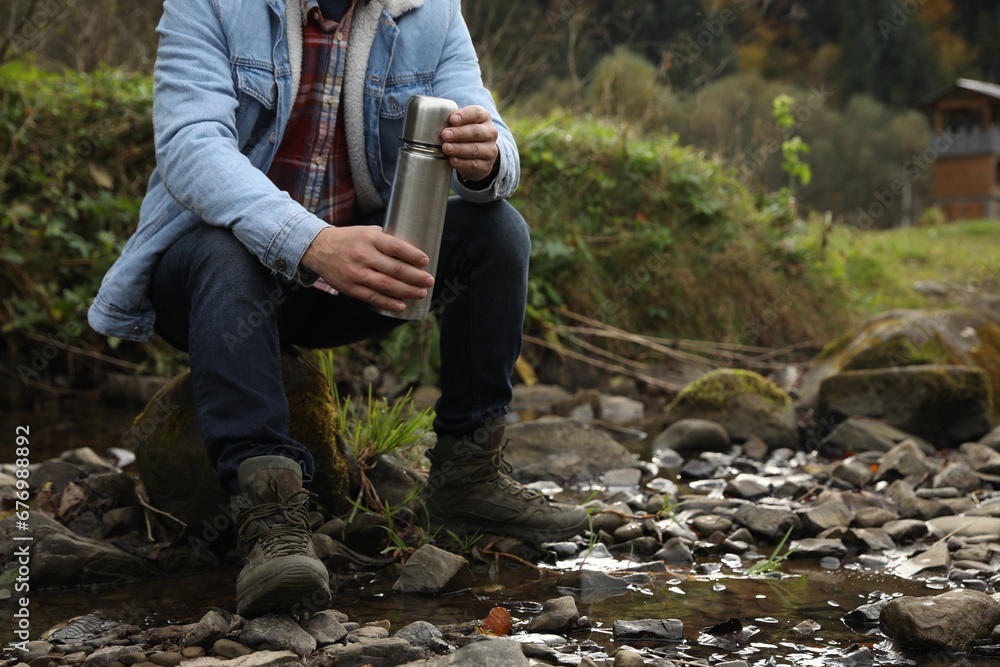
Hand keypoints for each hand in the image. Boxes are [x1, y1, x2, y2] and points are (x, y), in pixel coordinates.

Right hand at [300, 226, 433, 311]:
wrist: (318, 249)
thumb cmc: (348, 239)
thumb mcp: (366, 231)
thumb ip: (386, 239)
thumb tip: (411, 251)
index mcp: (370, 238)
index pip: (397, 247)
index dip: (413, 256)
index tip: (426, 261)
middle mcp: (363, 255)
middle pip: (395, 269)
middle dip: (416, 277)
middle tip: (429, 281)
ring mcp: (356, 273)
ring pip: (387, 285)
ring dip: (407, 291)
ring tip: (421, 293)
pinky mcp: (350, 288)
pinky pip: (373, 298)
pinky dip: (389, 303)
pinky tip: (401, 305)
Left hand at [440, 105, 498, 182]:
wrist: (477, 157)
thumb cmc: (464, 135)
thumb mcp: (461, 124)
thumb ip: (451, 121)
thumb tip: (434, 121)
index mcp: (484, 117)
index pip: (477, 113)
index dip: (465, 116)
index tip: (452, 119)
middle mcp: (490, 133)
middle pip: (476, 132)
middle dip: (459, 133)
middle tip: (445, 135)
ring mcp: (490, 150)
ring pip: (475, 149)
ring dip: (459, 149)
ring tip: (446, 148)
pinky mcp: (486, 166)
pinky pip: (474, 164)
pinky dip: (462, 163)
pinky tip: (452, 160)